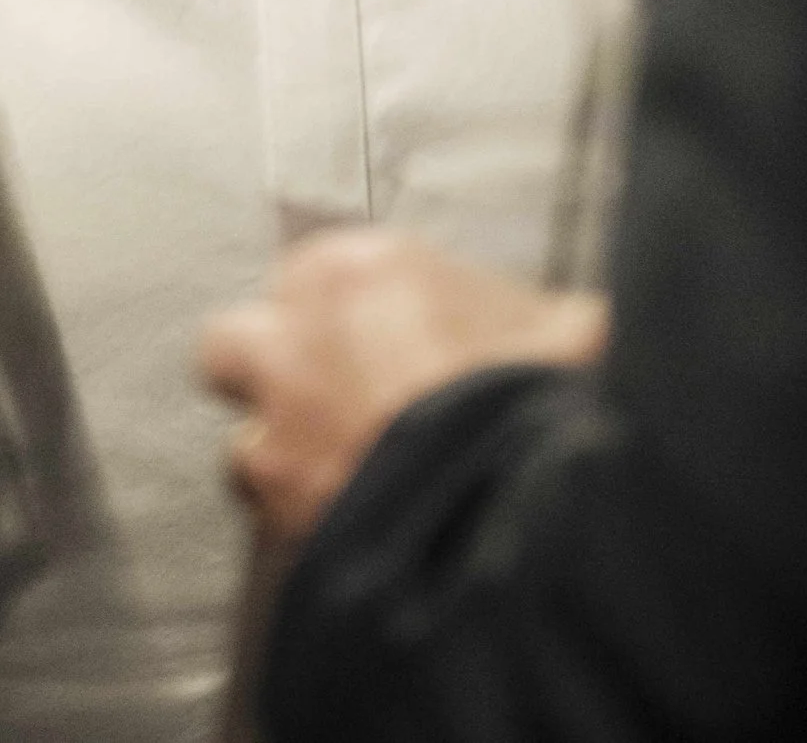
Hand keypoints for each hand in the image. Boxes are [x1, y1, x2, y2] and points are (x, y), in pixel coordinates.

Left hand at [199, 230, 605, 543]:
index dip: (339, 317)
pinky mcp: (285, 523)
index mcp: (355, 272)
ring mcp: (283, 439)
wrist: (527, 502)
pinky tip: (359, 535)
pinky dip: (310, 531)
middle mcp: (296, 343)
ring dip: (287, 465)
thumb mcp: (561, 325)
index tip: (376, 340)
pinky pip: (273, 528)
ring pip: (245, 449)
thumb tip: (572, 332)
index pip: (307, 277)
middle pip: (234, 347)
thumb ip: (530, 319)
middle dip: (272, 373)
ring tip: (348, 483)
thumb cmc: (544, 398)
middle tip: (330, 401)